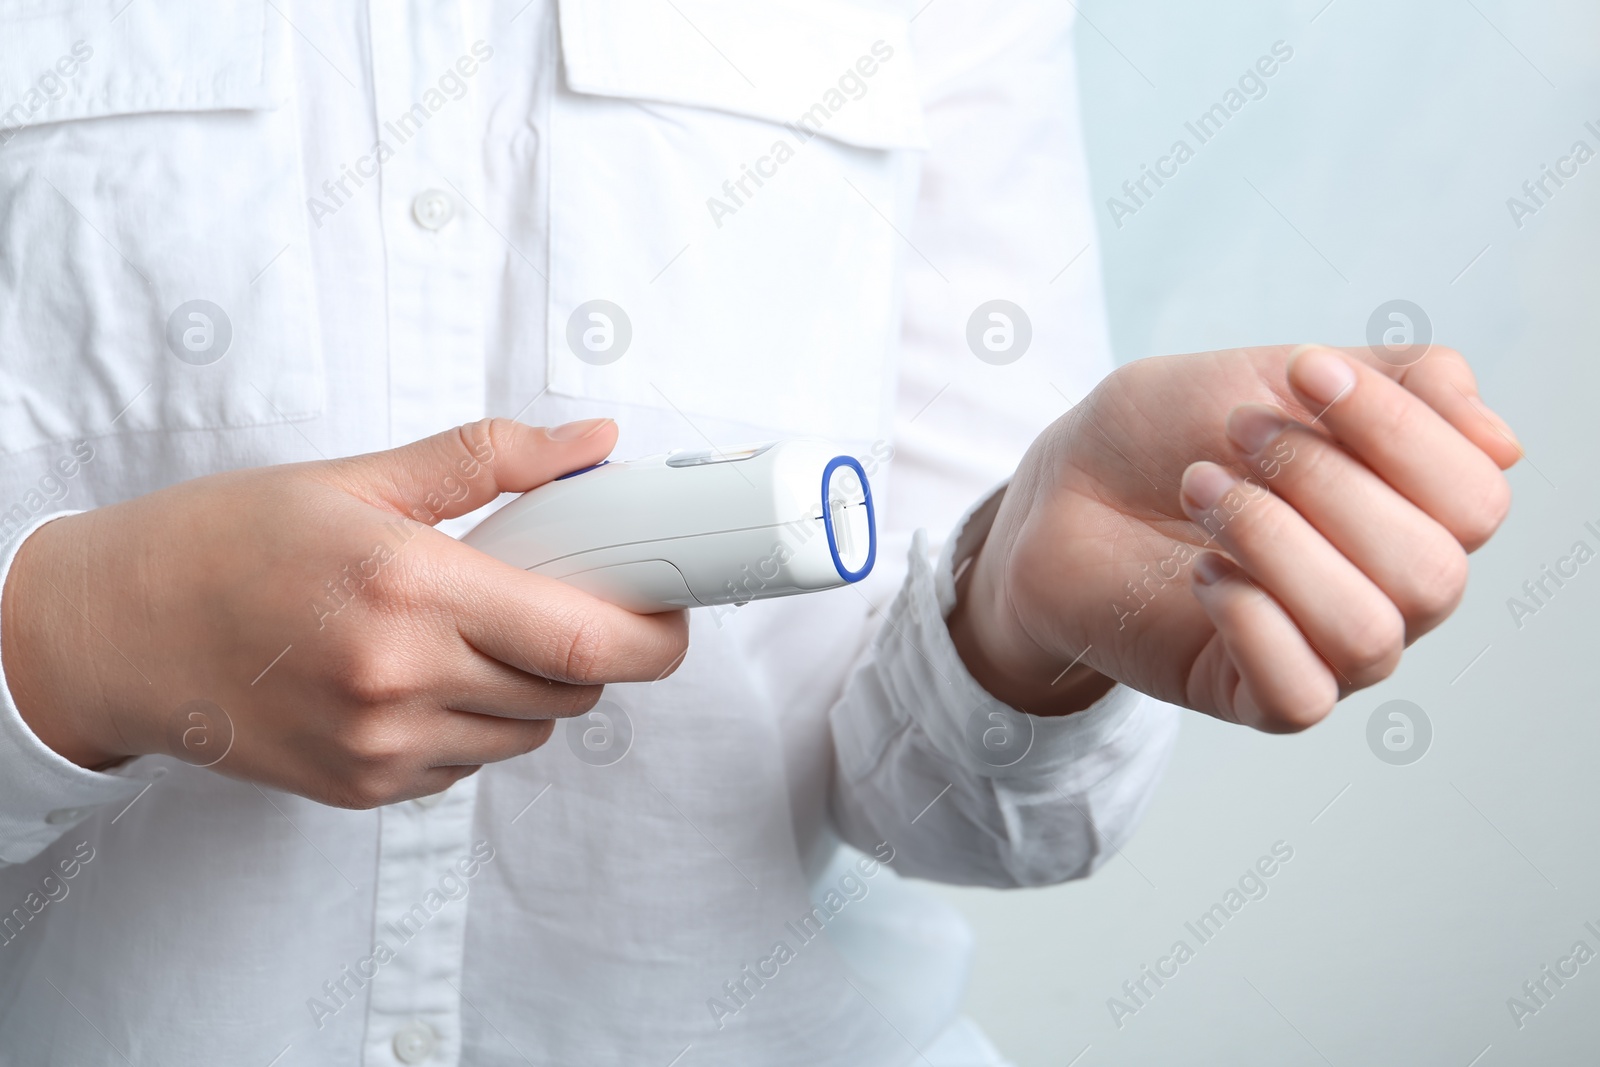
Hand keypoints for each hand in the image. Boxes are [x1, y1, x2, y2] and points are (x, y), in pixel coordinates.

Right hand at [0, 418, 687, 805]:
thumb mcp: (358, 478)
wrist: (115, 631)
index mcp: (410, 587)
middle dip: (590, 648)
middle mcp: (401, 679)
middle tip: (554, 599)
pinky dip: (474, 722)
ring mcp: (381, 746)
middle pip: (573, 690)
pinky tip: (422, 676)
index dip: (656, 634)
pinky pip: (469, 763)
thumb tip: (594, 444)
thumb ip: (489, 460)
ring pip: (528, 731)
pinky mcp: (362, 787)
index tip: (671, 610)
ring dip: (533, 687)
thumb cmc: (228, 543)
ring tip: (474, 634)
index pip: (589, 640)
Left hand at [948, 345, 1518, 731]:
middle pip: (1433, 571)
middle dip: (1324, 483)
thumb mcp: (1284, 374)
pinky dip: (1249, 618)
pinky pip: (1300, 694)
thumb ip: (1405, 385)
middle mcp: (1390, 593)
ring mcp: (1326, 654)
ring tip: (1200, 490)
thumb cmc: (1173, 433)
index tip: (1300, 371)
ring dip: (1274, 542)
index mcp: (1414, 513)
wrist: (1063, 488)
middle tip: (1235, 433)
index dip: (1398, 429)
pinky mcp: (1254, 698)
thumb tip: (1504, 444)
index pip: (1476, 497)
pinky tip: (1200, 571)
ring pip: (1366, 633)